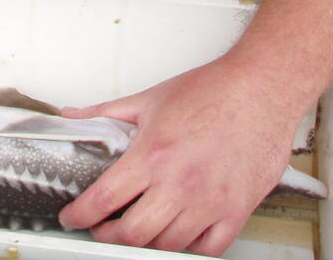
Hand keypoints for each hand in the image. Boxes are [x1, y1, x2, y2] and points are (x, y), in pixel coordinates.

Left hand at [57, 56, 299, 256]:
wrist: (260, 89)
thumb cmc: (211, 90)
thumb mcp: (149, 98)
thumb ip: (106, 113)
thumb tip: (72, 116)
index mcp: (153, 154)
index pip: (104, 198)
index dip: (80, 215)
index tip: (72, 218)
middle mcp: (179, 183)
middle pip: (132, 233)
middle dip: (108, 235)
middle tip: (102, 228)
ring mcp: (209, 202)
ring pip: (168, 245)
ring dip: (146, 243)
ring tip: (138, 230)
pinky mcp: (237, 210)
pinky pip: (209, 249)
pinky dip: (190, 248)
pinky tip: (180, 235)